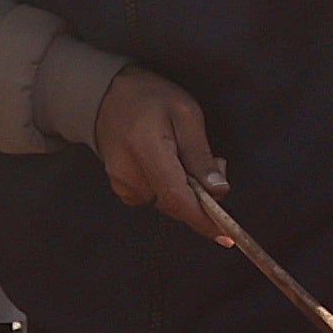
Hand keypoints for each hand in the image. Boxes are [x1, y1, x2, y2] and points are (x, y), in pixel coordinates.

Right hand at [92, 62, 238, 243]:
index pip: (177, 198)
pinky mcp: (119, 188)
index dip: (204, 219)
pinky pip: (154, 198)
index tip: (227, 235)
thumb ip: (200, 154)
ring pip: (166, 203)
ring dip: (186, 190)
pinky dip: (169, 188)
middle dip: (201, 196)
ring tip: (188, 156)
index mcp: (147, 150)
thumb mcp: (186, 113)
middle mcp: (129, 173)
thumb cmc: (150, 98)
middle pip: (175, 204)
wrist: (106, 96)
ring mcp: (121, 183)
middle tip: (215, 163)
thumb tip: (218, 191)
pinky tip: (169, 164)